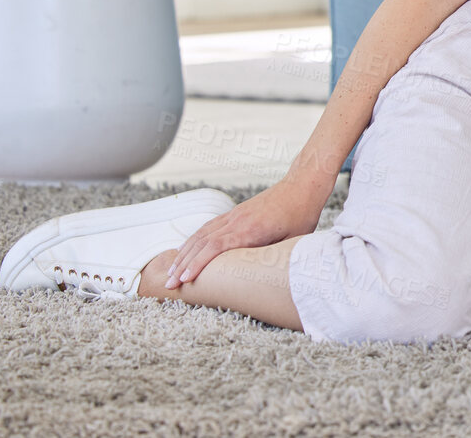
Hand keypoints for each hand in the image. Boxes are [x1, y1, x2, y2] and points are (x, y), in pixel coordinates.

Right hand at [163, 176, 328, 288]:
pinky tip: (185, 250)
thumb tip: (270, 280)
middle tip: (168, 285)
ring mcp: (234, 215)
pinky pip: (208, 227)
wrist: (302, 185)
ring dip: (184, 253)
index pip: (216, 247)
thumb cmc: (301, 214)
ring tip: (171, 272)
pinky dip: (193, 240)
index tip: (185, 280)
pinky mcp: (234, 213)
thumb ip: (277, 258)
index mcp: (250, 230)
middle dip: (183, 265)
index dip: (198, 264)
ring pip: (201, 235)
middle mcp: (236, 221)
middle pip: (201, 243)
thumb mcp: (294, 241)